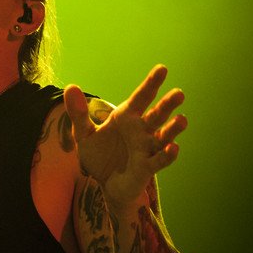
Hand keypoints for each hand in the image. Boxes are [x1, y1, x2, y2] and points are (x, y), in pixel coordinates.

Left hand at [64, 65, 187, 203]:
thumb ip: (78, 113)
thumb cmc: (99, 155)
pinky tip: (174, 147)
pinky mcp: (147, 167)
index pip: (141, 97)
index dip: (152, 83)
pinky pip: (159, 160)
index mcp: (127, 117)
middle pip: (157, 114)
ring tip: (182, 119)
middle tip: (179, 93)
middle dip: (167, 104)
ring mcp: (146, 148)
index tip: (162, 69)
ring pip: (164, 136)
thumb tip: (70, 87)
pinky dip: (167, 155)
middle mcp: (141, 130)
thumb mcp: (84, 134)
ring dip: (173, 129)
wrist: (103, 183)